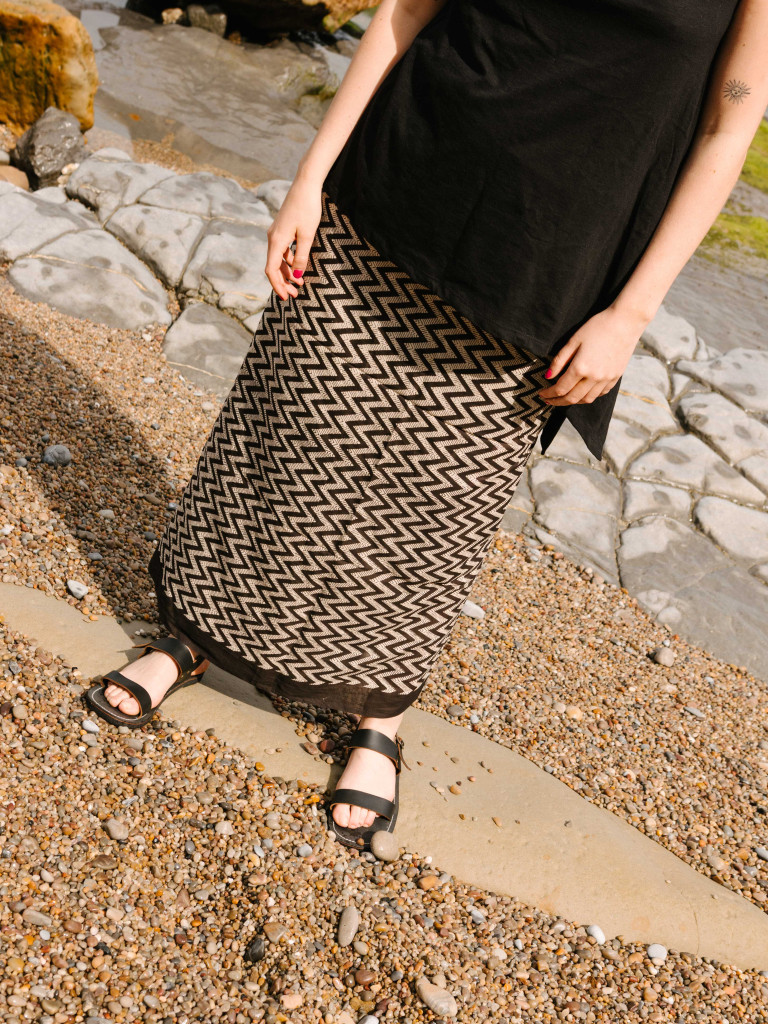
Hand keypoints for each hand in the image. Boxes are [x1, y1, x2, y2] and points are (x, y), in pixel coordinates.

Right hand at [264, 178, 322, 299]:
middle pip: (273, 266)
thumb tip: (296, 275)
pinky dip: (289, 261)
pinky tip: (299, 266)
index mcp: (276, 241)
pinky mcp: (282, 229)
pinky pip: (282, 251)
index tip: (286, 297)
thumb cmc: (308, 208)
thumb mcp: (307, 235)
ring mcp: (276, 233)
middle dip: (283, 282)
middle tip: (295, 294)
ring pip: (278, 259)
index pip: (271, 270)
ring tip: (300, 283)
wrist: (306, 184)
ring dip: (287, 272)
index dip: (277, 286)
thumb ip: (301, 256)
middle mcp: (272, 238)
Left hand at [537, 305, 646, 405]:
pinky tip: (582, 392)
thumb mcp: (573, 340)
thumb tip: (548, 376)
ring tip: (564, 398)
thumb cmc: (597, 327)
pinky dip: (589, 396)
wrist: (625, 321)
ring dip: (573, 401)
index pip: (560, 389)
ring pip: (587, 399)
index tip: (542, 394)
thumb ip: (559, 361)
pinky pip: (600, 394)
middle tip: (549, 400)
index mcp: (581, 368)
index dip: (549, 394)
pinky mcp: (616, 377)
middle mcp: (594, 377)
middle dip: (558, 402)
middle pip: (572, 398)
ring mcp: (607, 379)